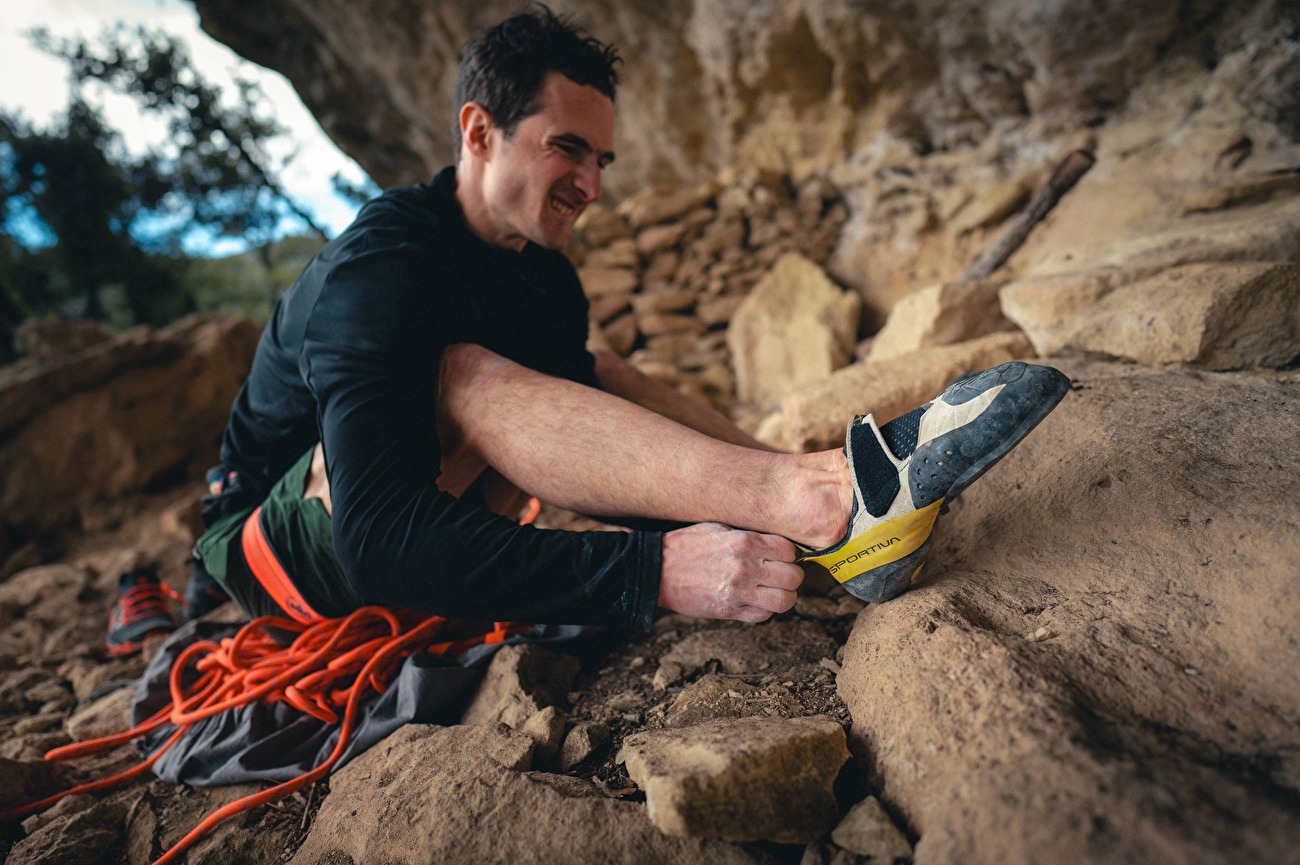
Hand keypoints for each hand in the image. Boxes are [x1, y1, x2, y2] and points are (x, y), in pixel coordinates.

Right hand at [658, 523, 803, 622]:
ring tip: (773, 591)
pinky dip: (764, 610)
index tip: (780, 556)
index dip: (788, 554)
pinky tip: (755, 601)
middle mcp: (746, 567)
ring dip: (783, 596)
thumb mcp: (718, 528)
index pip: (789, 550)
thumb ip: (748, 535)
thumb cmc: (686, 546)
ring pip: (785, 600)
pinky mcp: (729, 611)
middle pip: (793, 577)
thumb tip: (773, 541)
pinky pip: (763, 616)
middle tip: (781, 575)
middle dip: (791, 576)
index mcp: (745, 542)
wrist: (658, 570)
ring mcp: (739, 592)